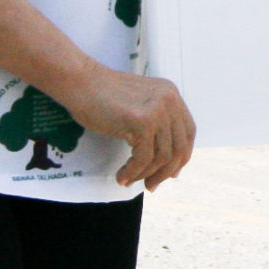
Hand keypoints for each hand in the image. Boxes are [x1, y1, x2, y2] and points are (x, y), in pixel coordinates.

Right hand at [50, 65, 196, 189]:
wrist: (80, 82)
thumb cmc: (102, 96)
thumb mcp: (140, 104)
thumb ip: (155, 122)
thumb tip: (167, 160)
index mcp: (171, 95)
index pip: (188, 132)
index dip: (182, 156)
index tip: (170, 173)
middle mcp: (170, 100)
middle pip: (179, 147)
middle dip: (166, 172)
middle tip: (151, 186)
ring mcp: (157, 110)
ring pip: (162, 156)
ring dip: (146, 174)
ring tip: (129, 180)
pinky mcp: (142, 121)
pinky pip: (143, 158)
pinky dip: (133, 172)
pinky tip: (121, 176)